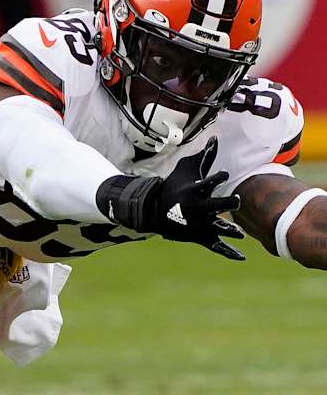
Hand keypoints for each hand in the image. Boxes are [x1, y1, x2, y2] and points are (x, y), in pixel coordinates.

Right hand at [96, 138, 245, 261]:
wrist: (154, 210)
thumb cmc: (174, 186)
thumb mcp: (186, 170)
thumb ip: (204, 156)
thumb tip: (216, 137)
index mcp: (194, 191)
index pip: (208, 182)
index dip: (217, 178)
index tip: (224, 175)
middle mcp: (196, 208)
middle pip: (214, 206)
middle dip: (225, 204)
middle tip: (237, 201)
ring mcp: (198, 224)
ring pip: (216, 227)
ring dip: (228, 229)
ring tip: (239, 232)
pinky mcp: (199, 236)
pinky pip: (215, 246)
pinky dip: (228, 252)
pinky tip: (241, 257)